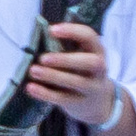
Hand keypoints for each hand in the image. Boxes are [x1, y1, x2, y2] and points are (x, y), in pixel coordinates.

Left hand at [28, 21, 135, 135]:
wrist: (104, 107)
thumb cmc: (86, 74)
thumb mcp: (84, 58)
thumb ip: (67, 46)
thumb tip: (39, 31)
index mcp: (98, 54)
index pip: (90, 38)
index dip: (73, 32)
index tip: (53, 29)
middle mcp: (98, 72)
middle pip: (87, 64)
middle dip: (66, 60)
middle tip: (43, 57)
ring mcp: (91, 91)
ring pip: (74, 83)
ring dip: (53, 77)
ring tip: (33, 70)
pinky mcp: (79, 107)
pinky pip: (62, 100)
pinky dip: (46, 94)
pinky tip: (31, 88)